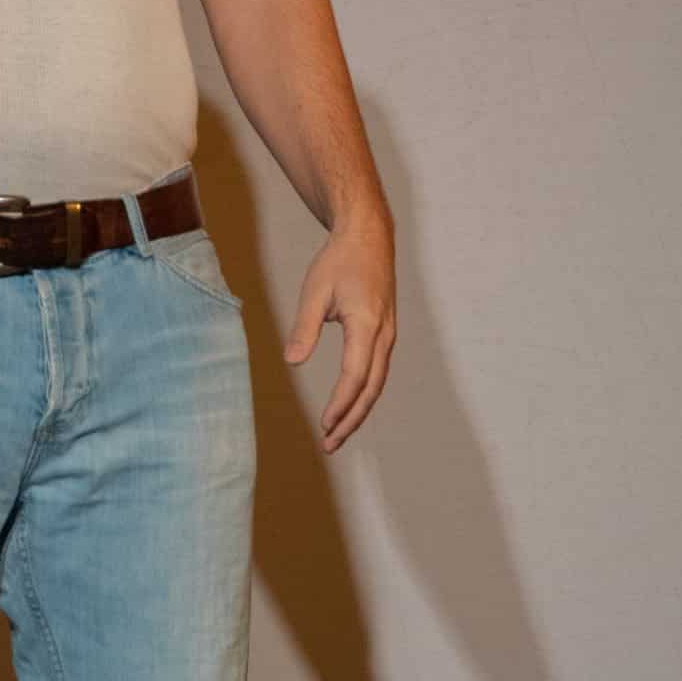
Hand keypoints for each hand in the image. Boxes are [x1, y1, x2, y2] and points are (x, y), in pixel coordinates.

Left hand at [282, 206, 395, 450]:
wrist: (368, 235)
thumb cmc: (339, 260)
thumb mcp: (314, 291)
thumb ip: (304, 327)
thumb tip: (293, 362)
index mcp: (367, 325)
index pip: (355, 376)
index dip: (340, 404)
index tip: (324, 425)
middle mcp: (384, 334)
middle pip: (371, 389)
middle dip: (351, 420)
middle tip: (330, 445)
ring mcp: (388, 334)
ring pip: (377, 383)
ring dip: (358, 411)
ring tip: (337, 434)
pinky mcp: (385, 331)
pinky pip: (377, 371)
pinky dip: (364, 393)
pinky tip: (348, 405)